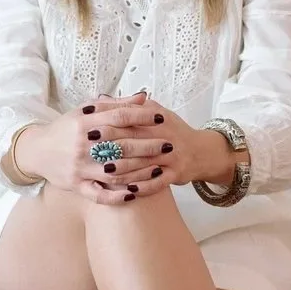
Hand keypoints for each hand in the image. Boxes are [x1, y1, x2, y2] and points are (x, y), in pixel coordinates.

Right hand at [17, 95, 169, 204]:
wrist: (36, 150)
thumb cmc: (66, 128)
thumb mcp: (85, 111)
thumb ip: (114, 105)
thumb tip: (144, 97)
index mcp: (85, 123)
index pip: (118, 117)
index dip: (141, 117)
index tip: (160, 117)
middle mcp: (83, 145)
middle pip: (121, 145)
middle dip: (148, 145)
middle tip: (169, 145)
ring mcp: (80, 167)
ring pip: (115, 172)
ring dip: (140, 172)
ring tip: (160, 168)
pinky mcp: (76, 186)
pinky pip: (99, 195)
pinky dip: (117, 196)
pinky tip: (135, 193)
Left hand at [67, 91, 237, 203]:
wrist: (200, 151)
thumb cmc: (172, 130)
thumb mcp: (156, 112)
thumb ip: (131, 106)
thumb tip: (103, 98)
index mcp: (157, 120)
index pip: (130, 121)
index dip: (110, 126)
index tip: (90, 129)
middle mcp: (165, 137)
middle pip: (135, 143)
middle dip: (112, 148)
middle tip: (92, 153)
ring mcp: (171, 157)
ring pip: (144, 165)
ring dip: (124, 171)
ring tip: (105, 173)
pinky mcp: (176, 174)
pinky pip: (157, 183)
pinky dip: (143, 187)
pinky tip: (128, 191)